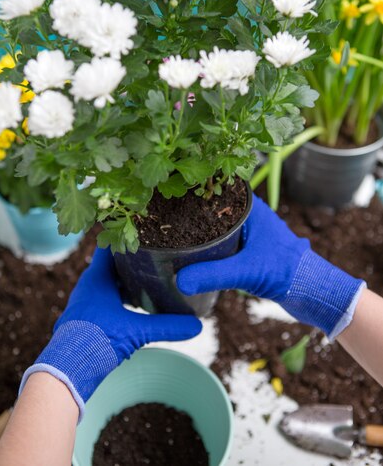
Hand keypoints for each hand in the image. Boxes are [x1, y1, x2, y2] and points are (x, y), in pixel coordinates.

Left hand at [19, 247, 201, 418]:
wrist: (67, 370)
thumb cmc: (97, 340)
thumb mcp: (137, 331)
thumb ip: (166, 326)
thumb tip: (197, 325)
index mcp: (96, 278)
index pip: (109, 246)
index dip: (125, 236)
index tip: (145, 232)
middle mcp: (88, 285)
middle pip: (111, 264)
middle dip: (131, 260)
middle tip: (154, 254)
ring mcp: (86, 301)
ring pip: (108, 282)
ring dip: (125, 279)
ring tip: (149, 277)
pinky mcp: (86, 317)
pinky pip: (105, 298)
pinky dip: (119, 296)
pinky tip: (134, 304)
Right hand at [177, 195, 364, 338]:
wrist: (314, 291)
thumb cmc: (286, 271)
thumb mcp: (245, 271)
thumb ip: (212, 274)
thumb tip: (179, 280)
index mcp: (251, 208)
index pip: (217, 188)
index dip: (194, 189)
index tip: (171, 193)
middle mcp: (250, 215)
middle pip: (214, 206)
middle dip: (192, 211)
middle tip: (166, 216)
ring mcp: (251, 232)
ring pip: (219, 225)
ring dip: (201, 229)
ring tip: (175, 234)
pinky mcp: (251, 249)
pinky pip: (225, 241)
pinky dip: (211, 245)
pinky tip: (196, 254)